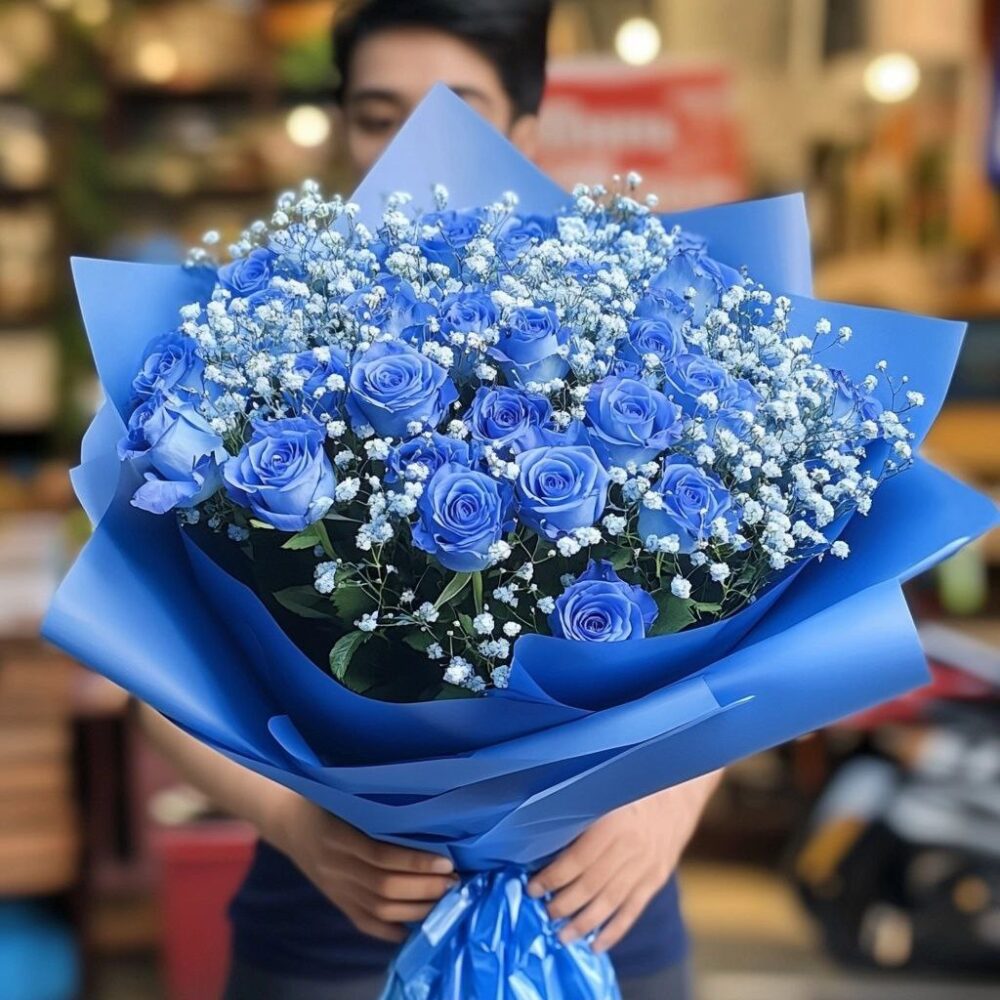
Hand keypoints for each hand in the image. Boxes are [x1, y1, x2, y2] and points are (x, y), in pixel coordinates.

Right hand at [264, 789, 455, 942]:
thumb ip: (376, 806)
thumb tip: (426, 809)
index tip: (447, 861)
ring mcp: (334, 887)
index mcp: (337, 835)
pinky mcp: (335, 900)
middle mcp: (335, 866)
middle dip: (424, 888)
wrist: (287, 821)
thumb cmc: (326, 799)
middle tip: (454, 881)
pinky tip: (413, 927)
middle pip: (384, 887)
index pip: (381, 855)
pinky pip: (363, 922)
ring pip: (378, 909)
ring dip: (415, 908)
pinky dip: (389, 930)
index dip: (415, 862)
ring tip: (444, 899)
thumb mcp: (345, 795)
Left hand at [526, 772, 720, 951]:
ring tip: (562, 937)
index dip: (552, 878)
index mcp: (613, 821)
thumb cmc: (631, 785)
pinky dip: (614, 930)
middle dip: (563, 905)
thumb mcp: (604, 788)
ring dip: (584, 924)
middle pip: (591, 886)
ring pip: (610, 903)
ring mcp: (646, 865)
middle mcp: (631, 847)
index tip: (533, 888)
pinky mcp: (656, 878)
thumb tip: (538, 832)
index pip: (577, 860)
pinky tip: (596, 945)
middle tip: (543, 915)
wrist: (679, 788)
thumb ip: (578, 810)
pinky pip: (633, 910)